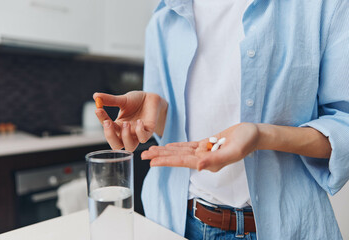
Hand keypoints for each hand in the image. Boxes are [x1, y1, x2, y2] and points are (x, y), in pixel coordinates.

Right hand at [93, 91, 166, 151]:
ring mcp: (137, 134)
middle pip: (116, 145)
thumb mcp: (122, 99)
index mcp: (118, 126)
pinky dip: (140, 131)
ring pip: (130, 147)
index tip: (98, 109)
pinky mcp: (148, 132)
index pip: (107, 128)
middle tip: (108, 122)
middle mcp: (126, 133)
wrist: (151, 98)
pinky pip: (143, 138)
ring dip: (125, 137)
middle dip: (110, 136)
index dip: (101, 120)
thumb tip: (95, 96)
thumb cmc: (136, 100)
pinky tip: (139, 121)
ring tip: (126, 123)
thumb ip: (110, 100)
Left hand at [141, 123, 259, 171]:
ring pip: (181, 151)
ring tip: (151, 150)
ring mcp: (204, 151)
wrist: (255, 134)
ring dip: (166, 151)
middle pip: (177, 157)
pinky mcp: (207, 144)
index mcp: (208, 162)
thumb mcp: (233, 150)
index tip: (151, 162)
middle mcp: (204, 159)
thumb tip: (198, 166)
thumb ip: (216, 159)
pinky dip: (178, 145)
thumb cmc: (247, 141)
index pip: (182, 162)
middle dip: (160, 156)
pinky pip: (189, 145)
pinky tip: (169, 145)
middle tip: (143, 155)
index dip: (166, 161)